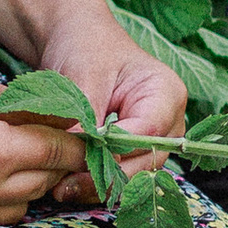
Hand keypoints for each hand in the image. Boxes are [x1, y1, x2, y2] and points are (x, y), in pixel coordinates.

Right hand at [0, 55, 91, 225]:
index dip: (85, 139)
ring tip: (34, 146)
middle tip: (70, 133)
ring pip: (33, 199)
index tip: (101, 130)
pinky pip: (8, 210)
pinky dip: (17, 191)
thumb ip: (31, 113)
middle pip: (51, 179)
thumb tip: (73, 123)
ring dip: (41, 175)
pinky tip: (8, 165)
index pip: (62, 151)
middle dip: (64, 156)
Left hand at [21, 11, 192, 203]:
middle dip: (105, 177)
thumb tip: (77, 157)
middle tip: (64, 185)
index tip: (78, 160)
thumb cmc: (85, 47)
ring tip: (59, 187)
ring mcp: (152, 141)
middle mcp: (168, 123)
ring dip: (97, 185)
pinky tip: (65, 183)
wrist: (75, 41)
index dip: (115, 154)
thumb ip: (85, 116)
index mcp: (167, 94)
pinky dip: (92, 182)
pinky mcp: (131, 153)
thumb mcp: (83, 75)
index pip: (148, 136)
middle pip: (145, 164)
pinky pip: (118, 177)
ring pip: (132, 177)